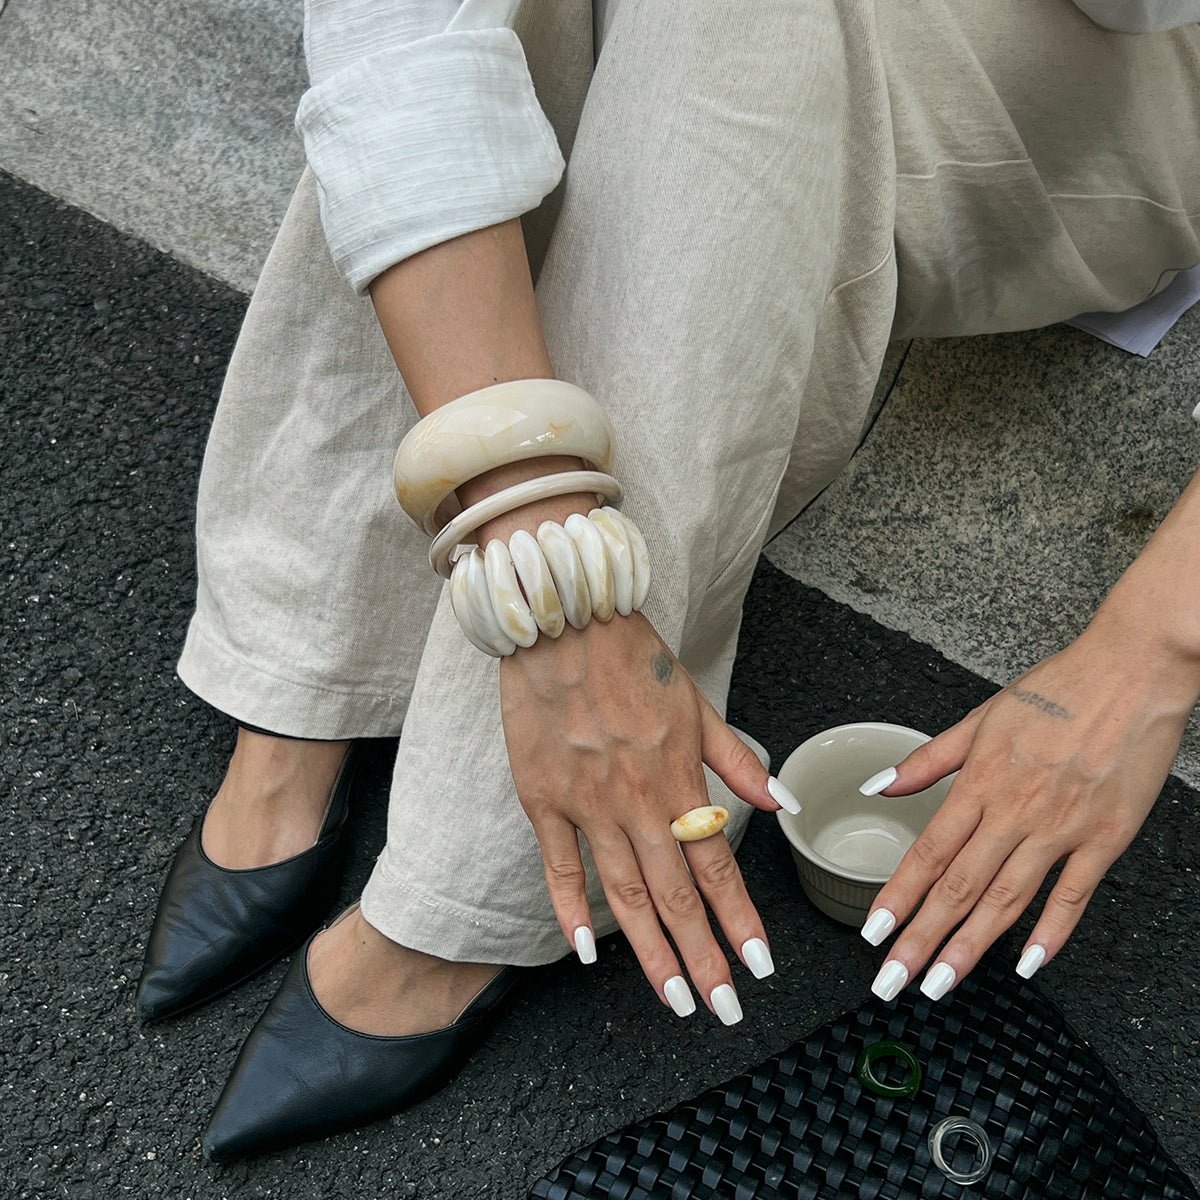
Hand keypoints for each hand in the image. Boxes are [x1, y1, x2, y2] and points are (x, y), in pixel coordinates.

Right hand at [499, 608, 796, 1022]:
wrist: (562, 620)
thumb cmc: (631, 657)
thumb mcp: (697, 703)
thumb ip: (738, 760)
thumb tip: (781, 803)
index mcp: (679, 776)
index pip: (717, 865)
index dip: (739, 919)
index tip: (758, 965)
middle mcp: (636, 800)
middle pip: (675, 894)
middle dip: (703, 957)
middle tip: (720, 1007)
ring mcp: (586, 803)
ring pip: (624, 893)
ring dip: (650, 951)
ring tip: (672, 997)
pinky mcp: (543, 798)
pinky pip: (559, 865)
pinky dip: (570, 911)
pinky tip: (586, 951)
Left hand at [860, 624, 1199, 1001]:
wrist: (1132, 671)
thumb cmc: (1058, 688)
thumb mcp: (981, 717)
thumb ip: (928, 759)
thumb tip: (880, 785)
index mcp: (981, 781)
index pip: (927, 852)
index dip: (898, 898)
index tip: (874, 933)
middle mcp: (1015, 811)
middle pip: (958, 887)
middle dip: (921, 939)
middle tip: (893, 980)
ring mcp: (1062, 828)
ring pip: (1007, 900)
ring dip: (970, 947)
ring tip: (941, 982)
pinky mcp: (1106, 837)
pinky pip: (1074, 895)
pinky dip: (1051, 933)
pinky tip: (1028, 963)